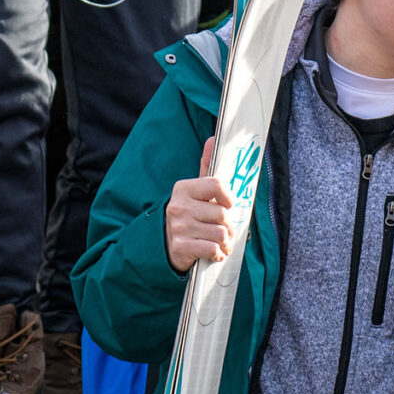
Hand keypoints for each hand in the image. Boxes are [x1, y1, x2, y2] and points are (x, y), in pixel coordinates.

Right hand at [165, 138, 235, 273]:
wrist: (164, 243)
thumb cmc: (187, 215)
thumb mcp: (194, 191)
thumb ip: (206, 167)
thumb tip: (213, 139)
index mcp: (183, 189)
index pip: (216, 185)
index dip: (228, 197)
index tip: (228, 205)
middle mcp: (179, 206)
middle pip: (222, 214)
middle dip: (228, 225)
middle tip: (224, 230)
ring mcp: (179, 227)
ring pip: (220, 233)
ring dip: (225, 241)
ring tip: (220, 242)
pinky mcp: (181, 247)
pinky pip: (213, 249)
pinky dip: (218, 254)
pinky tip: (214, 252)